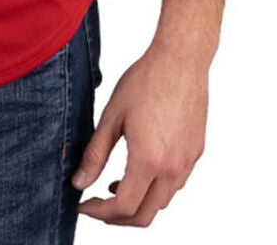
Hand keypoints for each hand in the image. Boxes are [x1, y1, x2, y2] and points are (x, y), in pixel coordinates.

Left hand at [72, 41, 208, 226]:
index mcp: (149, 160)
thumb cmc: (145, 81)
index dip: (100, 213)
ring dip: (138, 202)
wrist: (181, 60)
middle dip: (118, 217)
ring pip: (162, 201)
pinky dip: (155, 187)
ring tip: (114, 184)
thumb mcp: (112, 116)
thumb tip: (79, 183)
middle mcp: (173, 168)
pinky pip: (175, 183)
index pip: (124, 207)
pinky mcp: (196, 152)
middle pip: (145, 215)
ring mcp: (188, 162)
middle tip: (97, 204)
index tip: (83, 205)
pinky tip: (140, 168)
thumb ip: (95, 154)